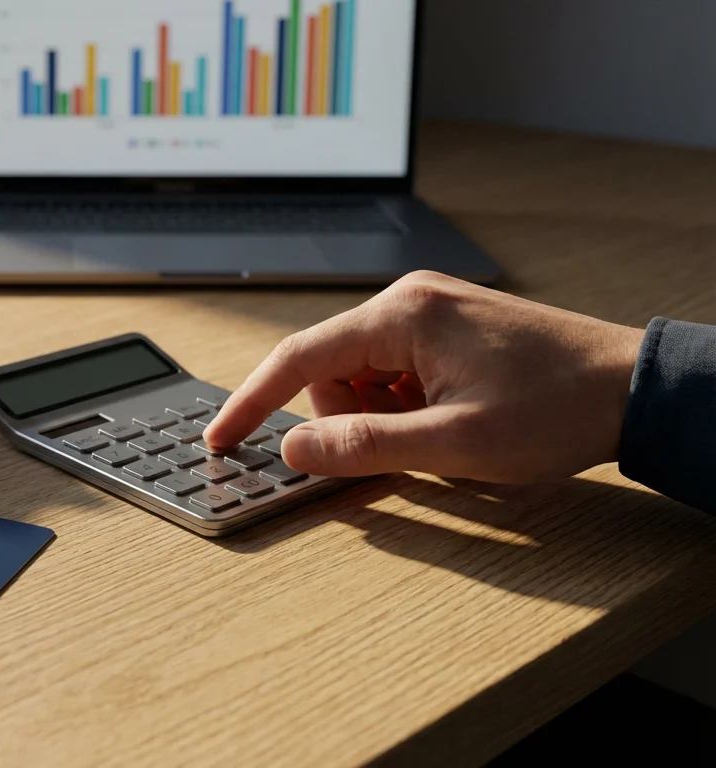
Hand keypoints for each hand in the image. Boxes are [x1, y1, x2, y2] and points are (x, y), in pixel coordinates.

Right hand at [203, 271, 644, 482]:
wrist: (635, 388)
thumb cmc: (556, 407)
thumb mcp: (453, 443)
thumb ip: (363, 446)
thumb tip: (293, 449)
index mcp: (402, 315)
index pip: (298, 358)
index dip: (252, 402)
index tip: (221, 438)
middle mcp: (410, 300)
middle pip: (331, 371)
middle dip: (348, 420)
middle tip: (404, 451)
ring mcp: (432, 311)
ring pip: (363, 376)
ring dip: (382, 417)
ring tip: (443, 436)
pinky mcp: (450, 328)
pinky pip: (397, 373)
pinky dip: (405, 407)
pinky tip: (452, 421)